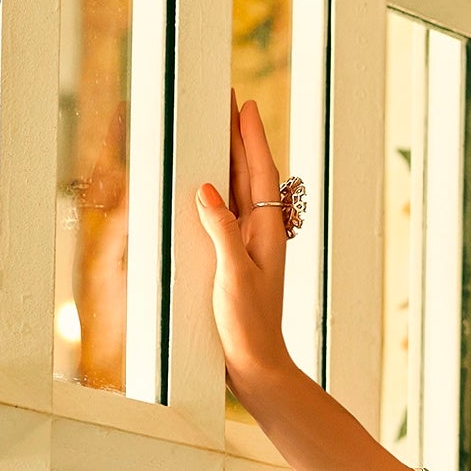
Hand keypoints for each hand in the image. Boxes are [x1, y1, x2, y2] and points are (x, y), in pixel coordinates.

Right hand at [181, 95, 309, 406]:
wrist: (256, 366)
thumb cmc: (248, 326)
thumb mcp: (233, 276)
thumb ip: (221, 231)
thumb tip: (206, 189)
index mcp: (266, 232)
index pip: (260, 173)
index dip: (252, 137)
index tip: (245, 105)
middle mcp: (260, 234)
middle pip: (249, 174)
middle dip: (239, 138)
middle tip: (228, 104)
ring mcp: (247, 246)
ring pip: (238, 192)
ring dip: (228, 160)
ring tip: (216, 130)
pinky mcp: (233, 261)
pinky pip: (225, 215)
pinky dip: (216, 193)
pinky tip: (204, 187)